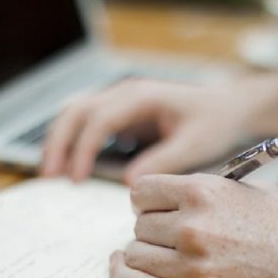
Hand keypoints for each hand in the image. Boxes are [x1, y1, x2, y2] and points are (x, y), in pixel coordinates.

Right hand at [41, 78, 257, 182]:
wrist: (229, 107)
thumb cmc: (215, 122)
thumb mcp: (194, 145)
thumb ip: (163, 162)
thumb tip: (130, 184)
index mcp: (142, 97)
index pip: (100, 119)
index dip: (83, 149)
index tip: (76, 179)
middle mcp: (127, 93)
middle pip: (77, 111)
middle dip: (58, 142)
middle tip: (49, 176)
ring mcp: (123, 100)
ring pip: (77, 112)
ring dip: (60, 139)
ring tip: (51, 171)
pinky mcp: (124, 113)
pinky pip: (89, 121)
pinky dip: (74, 139)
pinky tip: (70, 163)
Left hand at [110, 173, 277, 277]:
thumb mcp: (246, 190)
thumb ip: (201, 194)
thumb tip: (166, 201)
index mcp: (204, 191)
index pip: (141, 191)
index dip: (147, 200)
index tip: (154, 208)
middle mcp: (193, 228)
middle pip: (139, 226)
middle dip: (151, 228)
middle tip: (169, 234)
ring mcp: (194, 269)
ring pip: (135, 256)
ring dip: (144, 254)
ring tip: (162, 255)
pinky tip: (127, 272)